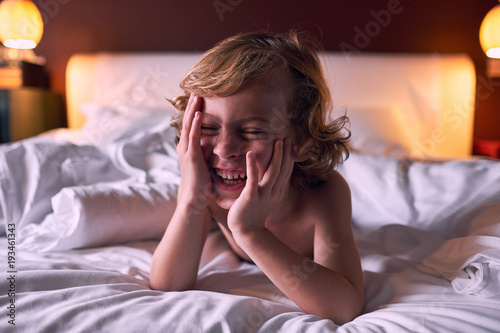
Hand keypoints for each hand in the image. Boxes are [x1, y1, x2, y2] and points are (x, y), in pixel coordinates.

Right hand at [176, 94, 211, 210]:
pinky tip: (198, 114)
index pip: (191, 124)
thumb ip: (207, 152)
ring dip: (192, 110)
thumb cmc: (201, 183)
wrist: (193, 198)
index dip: (194, 111)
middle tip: (197, 90)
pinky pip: (193, 137)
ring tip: (196, 96)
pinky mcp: (191, 156)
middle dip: (192, 106)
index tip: (200, 98)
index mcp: (188, 147)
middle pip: (188, 121)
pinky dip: (195, 125)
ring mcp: (186, 150)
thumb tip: (217, 144)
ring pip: (189, 125)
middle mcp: (185, 146)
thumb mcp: (204, 164)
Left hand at [227, 138, 294, 234]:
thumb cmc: (254, 212)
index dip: (290, 157)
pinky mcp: (250, 197)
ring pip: (273, 173)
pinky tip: (249, 153)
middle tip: (287, 138)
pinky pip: (252, 180)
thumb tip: (273, 172)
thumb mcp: (267, 197)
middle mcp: (274, 192)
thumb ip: (271, 185)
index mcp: (278, 192)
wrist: (246, 231)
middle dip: (286, 153)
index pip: (287, 171)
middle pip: (283, 170)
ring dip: (276, 157)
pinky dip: (252, 166)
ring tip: (278, 142)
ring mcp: (263, 195)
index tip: (291, 143)